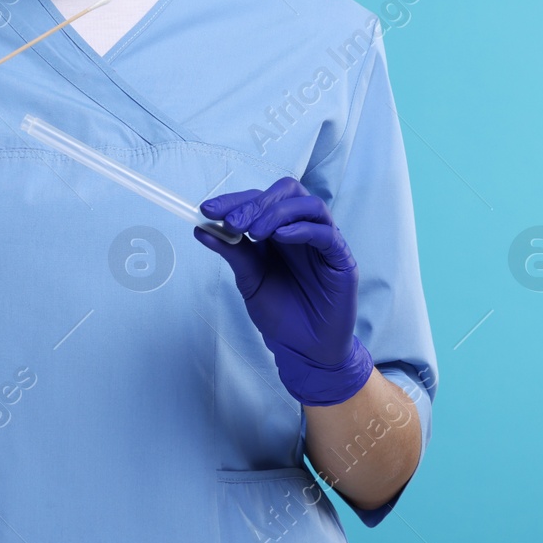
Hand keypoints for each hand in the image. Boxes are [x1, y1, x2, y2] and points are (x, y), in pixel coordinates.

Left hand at [196, 178, 373, 406]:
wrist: (304, 350)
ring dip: (277, 212)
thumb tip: (201, 228)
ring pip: (310, 205)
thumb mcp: (250, 280)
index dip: (234, 200)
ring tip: (255, 230)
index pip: (260, 200)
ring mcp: (324, 242)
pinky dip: (302, 229)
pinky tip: (281, 237)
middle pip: (287, 192)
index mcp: (279, 231)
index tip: (207, 210)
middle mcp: (302, 230)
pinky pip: (326, 233)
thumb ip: (233, 252)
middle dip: (256, 202)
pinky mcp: (341, 259)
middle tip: (232, 222)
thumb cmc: (281, 314)